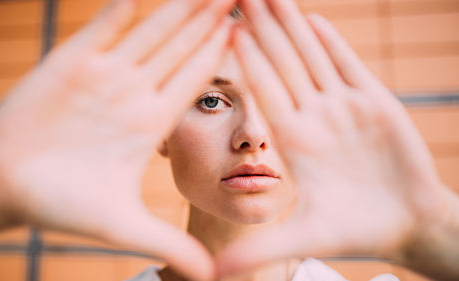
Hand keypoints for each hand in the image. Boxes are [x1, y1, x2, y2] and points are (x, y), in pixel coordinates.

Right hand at [0, 0, 234, 278]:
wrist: (5, 186)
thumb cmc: (60, 205)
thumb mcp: (123, 225)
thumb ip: (168, 244)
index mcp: (150, 123)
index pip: (195, 79)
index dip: (221, 53)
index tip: (247, 29)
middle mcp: (132, 93)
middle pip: (181, 48)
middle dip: (210, 18)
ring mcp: (104, 74)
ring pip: (151, 31)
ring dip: (179, 6)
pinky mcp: (71, 61)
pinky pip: (104, 26)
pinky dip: (126, 6)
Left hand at [217, 0, 452, 277]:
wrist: (405, 224)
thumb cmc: (357, 232)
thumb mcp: (305, 237)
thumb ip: (260, 247)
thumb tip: (211, 276)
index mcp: (293, 141)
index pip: (263, 91)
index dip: (244, 59)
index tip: (221, 29)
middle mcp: (313, 117)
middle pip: (281, 63)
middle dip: (260, 27)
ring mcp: (342, 107)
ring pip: (310, 57)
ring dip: (290, 24)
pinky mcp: (374, 103)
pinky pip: (347, 66)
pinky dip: (330, 43)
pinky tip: (311, 19)